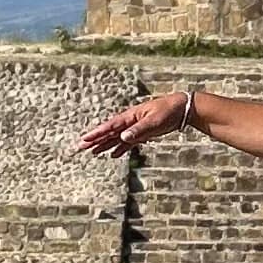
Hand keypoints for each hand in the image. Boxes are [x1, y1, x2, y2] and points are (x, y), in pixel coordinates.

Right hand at [74, 91, 191, 156]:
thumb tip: (122, 137)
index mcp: (130, 117)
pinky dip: (120, 148)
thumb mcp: (154, 121)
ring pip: (116, 138)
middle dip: (95, 140)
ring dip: (104, 145)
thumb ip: (139, 130)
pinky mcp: (142, 133)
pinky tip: (113, 154)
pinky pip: (127, 142)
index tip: (85, 139)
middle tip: (81, 147)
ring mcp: (135, 127)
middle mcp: (130, 122)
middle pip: (109, 132)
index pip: (110, 127)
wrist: (181, 108)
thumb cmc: (168, 111)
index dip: (96, 133)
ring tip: (93, 152)